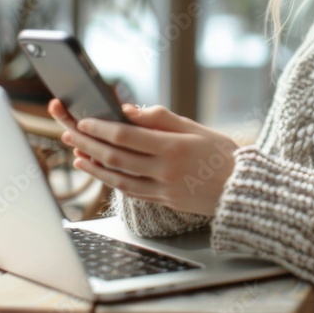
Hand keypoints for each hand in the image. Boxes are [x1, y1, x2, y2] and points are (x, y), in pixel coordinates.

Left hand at [47, 99, 237, 215]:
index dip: (102, 128)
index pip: (127, 136)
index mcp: (174, 147)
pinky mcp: (163, 201)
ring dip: (94, 165)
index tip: (85, 121)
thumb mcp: (196, 128)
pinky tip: (98, 171)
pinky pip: (129, 191)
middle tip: (71, 133)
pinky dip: (109, 180)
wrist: (242, 189)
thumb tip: (129, 111)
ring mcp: (163, 189)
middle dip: (89, 144)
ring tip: (76, 153)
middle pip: (116, 157)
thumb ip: (161, 119)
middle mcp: (165, 170)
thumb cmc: (222, 154)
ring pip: (118, 177)